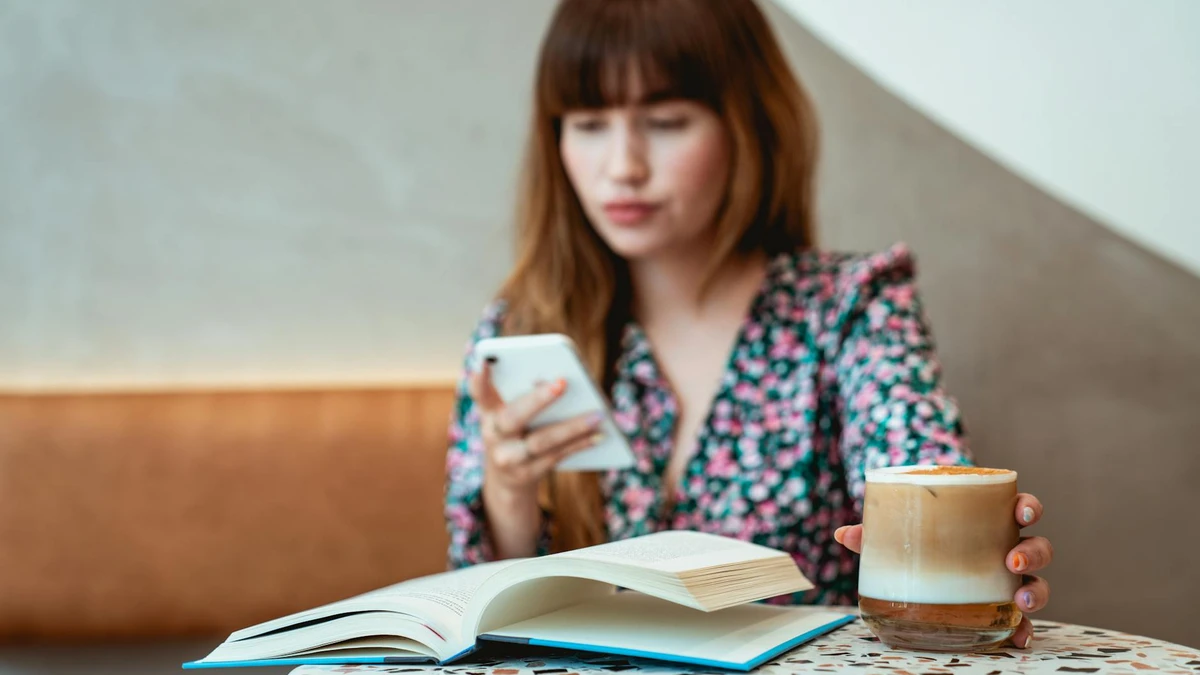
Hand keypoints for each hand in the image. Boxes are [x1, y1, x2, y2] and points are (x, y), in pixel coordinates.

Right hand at [468, 358, 604, 501]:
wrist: (506, 481)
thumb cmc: (515, 434)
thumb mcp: (508, 415)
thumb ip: (524, 395)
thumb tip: (558, 382)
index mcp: (488, 413)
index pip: (481, 393)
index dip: (480, 380)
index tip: (486, 360)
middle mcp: (492, 435)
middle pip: (513, 417)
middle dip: (537, 399)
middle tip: (562, 383)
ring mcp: (508, 459)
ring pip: (540, 441)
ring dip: (572, 427)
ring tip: (598, 414)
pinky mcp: (526, 475)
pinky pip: (556, 456)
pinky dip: (579, 444)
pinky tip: (599, 435)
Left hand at [835, 493, 1052, 649]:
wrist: (923, 564)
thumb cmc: (921, 539)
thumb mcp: (900, 532)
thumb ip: (876, 533)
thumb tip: (843, 535)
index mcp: (989, 521)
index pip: (1020, 507)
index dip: (1027, 506)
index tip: (1021, 511)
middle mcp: (1006, 550)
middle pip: (1037, 547)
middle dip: (1032, 552)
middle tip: (1011, 560)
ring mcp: (1008, 581)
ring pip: (1037, 582)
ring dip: (1034, 591)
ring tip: (1020, 599)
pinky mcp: (1002, 609)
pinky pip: (1021, 620)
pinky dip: (1022, 629)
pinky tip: (1019, 639)